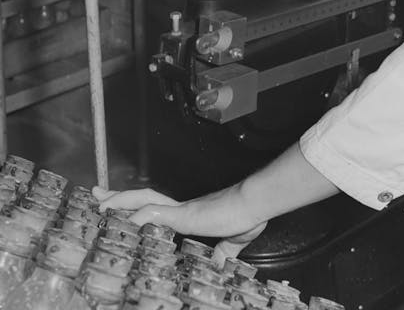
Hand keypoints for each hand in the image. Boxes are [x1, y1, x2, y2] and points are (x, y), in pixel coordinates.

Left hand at [92, 185, 267, 265]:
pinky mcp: (186, 215)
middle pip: (142, 197)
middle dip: (117, 197)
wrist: (255, 205)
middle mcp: (180, 208)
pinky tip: (129, 219)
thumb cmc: (247, 216)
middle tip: (96, 194)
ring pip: (144, 200)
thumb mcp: (232, 241)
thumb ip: (223, 250)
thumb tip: (221, 261)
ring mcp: (181, 210)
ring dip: (121, 202)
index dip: (134, 204)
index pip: (154, 205)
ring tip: (102, 205)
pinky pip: (158, 213)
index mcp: (187, 214)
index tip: (117, 203)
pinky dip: (141, 215)